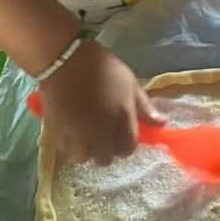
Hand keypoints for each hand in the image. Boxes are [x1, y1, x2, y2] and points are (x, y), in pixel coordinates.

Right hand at [39, 41, 163, 165]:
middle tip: (105, 132)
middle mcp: (100, 135)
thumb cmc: (104, 69)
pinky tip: (73, 130)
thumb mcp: (131, 84)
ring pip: (84, 158)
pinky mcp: (57, 134)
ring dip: (87, 150)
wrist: (67, 61)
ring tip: (87, 133)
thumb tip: (161, 124)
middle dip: (108, 149)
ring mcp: (77, 137)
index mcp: (122, 122)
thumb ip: (145, 108)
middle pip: (106, 158)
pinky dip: (71, 146)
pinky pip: (66, 151)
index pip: (128, 149)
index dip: (127, 143)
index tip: (123, 131)